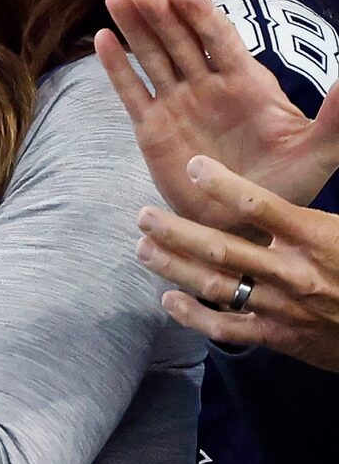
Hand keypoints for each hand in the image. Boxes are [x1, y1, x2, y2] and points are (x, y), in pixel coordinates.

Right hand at [97, 0, 338, 209]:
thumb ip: (336, 116)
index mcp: (246, 83)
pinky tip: (102, 40)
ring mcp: (178, 104)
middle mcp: (208, 86)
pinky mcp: (152, 128)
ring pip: (152, 57)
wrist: (246, 223)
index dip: (202, 14)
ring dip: (135, 28)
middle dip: (162, 14)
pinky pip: (132, 92)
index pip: (222, 39)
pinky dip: (116, 67)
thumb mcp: (318, 151)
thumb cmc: (287, 186)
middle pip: (181, 40)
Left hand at [135, 155, 338, 368]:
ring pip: (216, 286)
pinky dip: (193, 317)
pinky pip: (226, 329)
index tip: (194, 167)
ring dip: (174, 268)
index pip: (263, 206)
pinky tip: (169, 301)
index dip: (224, 186)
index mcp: (316, 237)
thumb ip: (309, 204)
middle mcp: (293, 272)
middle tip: (143, 216)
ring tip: (144, 249)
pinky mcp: (276, 336)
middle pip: (222, 249)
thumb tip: (333, 126)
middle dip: (177, 232)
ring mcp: (281, 307)